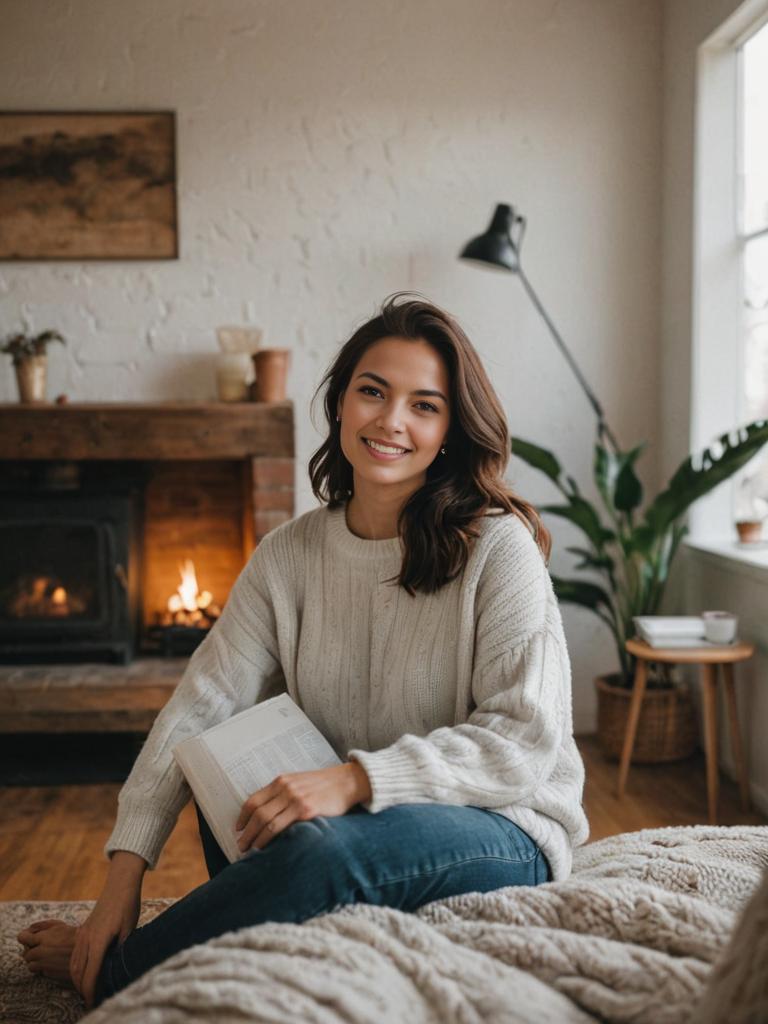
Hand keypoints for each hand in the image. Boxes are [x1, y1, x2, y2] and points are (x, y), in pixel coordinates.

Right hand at [70, 852, 144, 1007]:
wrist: (120, 885)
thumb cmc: (128, 906)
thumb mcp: (129, 930)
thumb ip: (121, 951)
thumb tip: (117, 970)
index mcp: (98, 941)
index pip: (90, 974)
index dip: (90, 992)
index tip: (93, 1003)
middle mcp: (86, 939)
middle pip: (78, 972)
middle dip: (82, 989)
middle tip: (91, 1001)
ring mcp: (82, 934)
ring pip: (73, 964)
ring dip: (78, 980)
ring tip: (88, 991)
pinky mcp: (83, 931)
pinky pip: (75, 954)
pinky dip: (77, 968)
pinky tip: (84, 973)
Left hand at [235, 761, 371, 852]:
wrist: (348, 781)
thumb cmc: (324, 785)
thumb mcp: (299, 783)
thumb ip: (283, 793)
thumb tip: (267, 812)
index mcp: (281, 781)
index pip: (253, 800)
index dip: (242, 817)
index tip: (238, 828)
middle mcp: (285, 788)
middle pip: (256, 812)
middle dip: (245, 832)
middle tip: (240, 845)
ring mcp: (295, 798)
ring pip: (265, 821)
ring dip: (254, 838)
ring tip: (249, 850)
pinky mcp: (306, 809)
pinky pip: (280, 826)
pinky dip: (268, 839)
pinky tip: (266, 846)